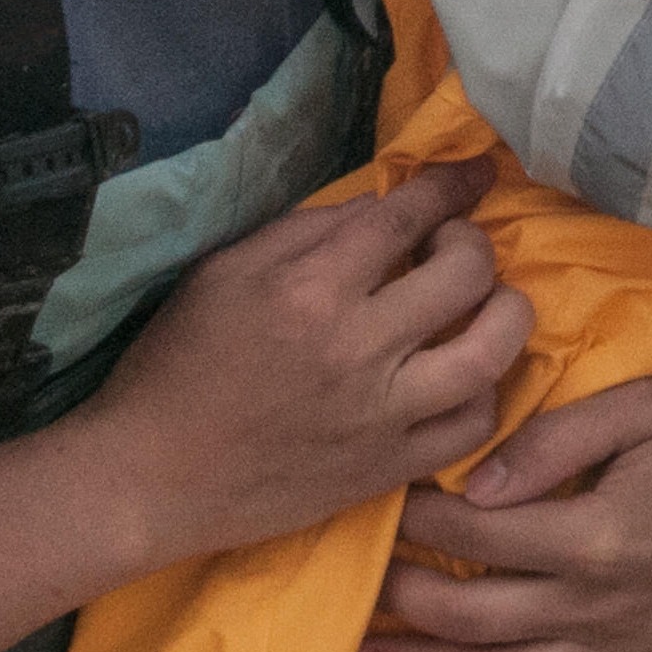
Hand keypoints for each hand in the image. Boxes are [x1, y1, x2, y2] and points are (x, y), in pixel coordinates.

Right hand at [71, 162, 528, 578]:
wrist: (147, 481)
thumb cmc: (176, 366)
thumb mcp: (222, 272)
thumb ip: (305, 229)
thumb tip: (383, 207)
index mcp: (310, 289)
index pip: (405, 217)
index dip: (452, 185)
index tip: (477, 171)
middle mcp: (356, 349)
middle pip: (466, 273)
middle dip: (473, 242)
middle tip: (452, 247)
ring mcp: (379, 416)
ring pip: (491, 353)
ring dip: (504, 314)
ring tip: (484, 306)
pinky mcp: (387, 470)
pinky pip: (473, 427)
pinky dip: (484, 392)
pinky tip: (464, 375)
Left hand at [357, 370, 651, 651]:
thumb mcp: (639, 406)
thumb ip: (553, 440)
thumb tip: (474, 485)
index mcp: (593, 536)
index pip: (475, 534)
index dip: (418, 519)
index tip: (379, 499)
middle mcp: (599, 606)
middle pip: (471, 614)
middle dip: (403, 598)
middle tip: (357, 579)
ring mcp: (621, 648)